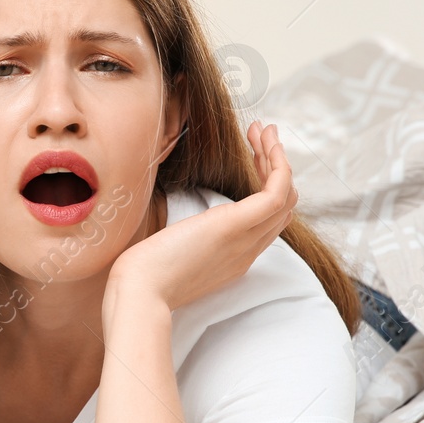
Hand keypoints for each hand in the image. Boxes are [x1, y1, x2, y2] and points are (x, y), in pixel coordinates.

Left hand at [107, 121, 296, 314]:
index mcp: (233, 259)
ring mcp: (246, 239)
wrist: (138, 293)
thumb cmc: (142, 276)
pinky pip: (276, 191)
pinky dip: (277, 163)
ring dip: (277, 157)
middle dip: (275, 166)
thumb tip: (176, 225)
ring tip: (263, 129)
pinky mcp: (237, 225)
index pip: (268, 223)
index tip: (252, 157)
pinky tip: (263, 140)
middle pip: (282, 207)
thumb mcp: (168, 255)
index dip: (266, 188)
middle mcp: (247, 251)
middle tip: (262, 135)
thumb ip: (183, 241)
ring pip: (285, 195)